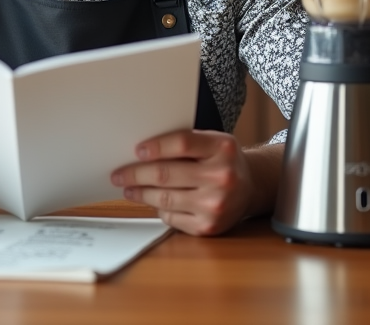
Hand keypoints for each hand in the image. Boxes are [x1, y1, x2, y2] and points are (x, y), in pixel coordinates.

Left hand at [110, 129, 255, 236]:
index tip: (137, 150)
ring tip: (129, 188)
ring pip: (164, 198)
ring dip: (141, 193)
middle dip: (136, 174)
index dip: (156, 147)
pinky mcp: (208, 226)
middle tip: (119, 174)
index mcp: (223, 148)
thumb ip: (186, 143)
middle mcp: (222, 176)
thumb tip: (142, 152)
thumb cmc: (223, 162)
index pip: (182, 143)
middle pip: (166, 173)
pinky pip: (171, 217)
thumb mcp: (213, 142)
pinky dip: (159, 208)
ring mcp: (215, 204)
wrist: (251, 188)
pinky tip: (154, 202)